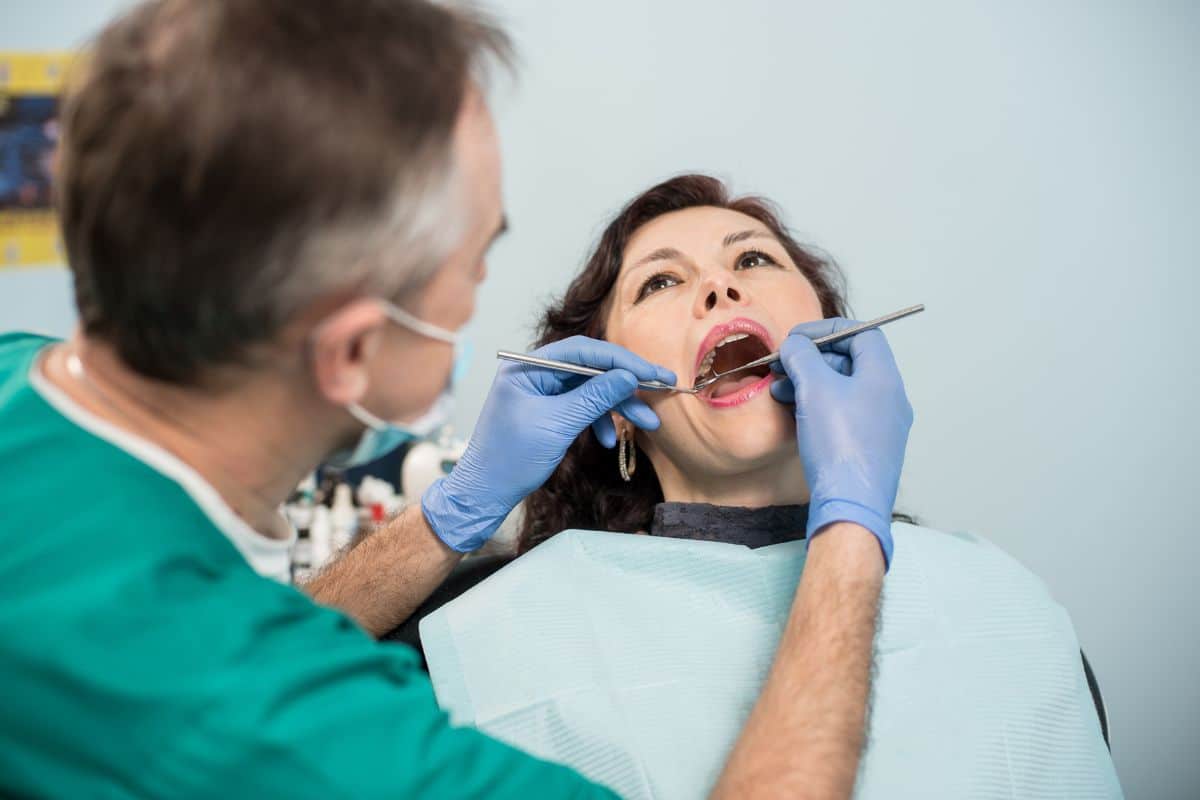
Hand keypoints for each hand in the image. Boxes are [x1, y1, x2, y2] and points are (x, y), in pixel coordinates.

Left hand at [422, 336, 675, 551]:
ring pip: (591, 390)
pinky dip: (599, 421)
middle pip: (591, 368)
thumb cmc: (509, 458)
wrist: (485, 493)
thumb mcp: (558, 425)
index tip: (652, 372)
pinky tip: (609, 440)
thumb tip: (628, 377)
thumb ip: (594, 398)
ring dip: (619, 406)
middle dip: (626, 384)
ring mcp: (542, 392)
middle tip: (661, 391)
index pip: (583, 351)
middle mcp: (534, 373)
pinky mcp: (548, 411)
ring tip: (647, 423)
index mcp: (528, 367)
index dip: (622, 360)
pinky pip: (582, 407)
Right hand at [770, 318, 912, 567]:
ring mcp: (882, 425)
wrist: (850, 505)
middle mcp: (890, 398)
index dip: (827, 330)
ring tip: (780, 390)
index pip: (862, 334)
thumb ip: (802, 357)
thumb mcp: (814, 389)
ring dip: (811, 384)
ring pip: (844, 390)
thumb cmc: (839, 446)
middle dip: (812, 359)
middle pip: (851, 361)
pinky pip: (844, 414)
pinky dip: (819, 407)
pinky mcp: (870, 447)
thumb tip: (795, 344)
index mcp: (884, 378)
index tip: (798, 338)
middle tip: (783, 365)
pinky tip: (795, 413)